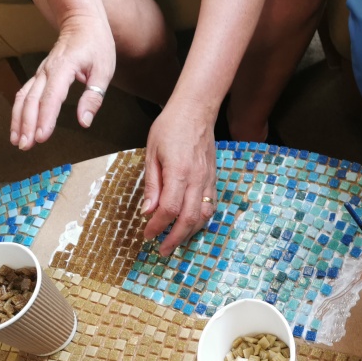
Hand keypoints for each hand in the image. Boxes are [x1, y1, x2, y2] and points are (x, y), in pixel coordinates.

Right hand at [11, 13, 115, 149]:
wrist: (81, 20)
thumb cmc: (96, 44)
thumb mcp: (104, 70)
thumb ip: (93, 97)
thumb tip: (84, 122)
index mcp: (63, 68)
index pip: (51, 97)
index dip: (45, 118)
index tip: (41, 137)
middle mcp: (47, 71)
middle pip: (31, 100)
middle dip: (26, 124)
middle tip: (25, 145)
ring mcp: (41, 72)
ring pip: (23, 97)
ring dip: (18, 120)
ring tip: (17, 141)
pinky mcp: (40, 75)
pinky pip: (24, 93)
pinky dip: (18, 110)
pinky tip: (17, 125)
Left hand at [140, 101, 218, 255]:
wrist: (196, 110)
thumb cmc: (170, 127)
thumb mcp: (152, 153)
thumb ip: (152, 185)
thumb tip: (147, 211)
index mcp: (179, 172)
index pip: (169, 210)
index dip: (158, 226)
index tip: (147, 235)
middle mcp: (197, 180)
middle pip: (189, 219)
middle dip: (175, 238)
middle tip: (162, 250)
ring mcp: (208, 180)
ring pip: (203, 216)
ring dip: (190, 233)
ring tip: (175, 241)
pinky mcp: (213, 179)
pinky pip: (210, 206)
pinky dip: (200, 221)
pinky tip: (190, 225)